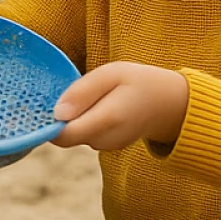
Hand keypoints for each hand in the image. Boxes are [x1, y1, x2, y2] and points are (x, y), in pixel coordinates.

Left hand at [53, 62, 189, 150]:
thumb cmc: (140, 83)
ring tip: (97, 97)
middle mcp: (105, 140)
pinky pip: (86, 134)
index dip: (49, 123)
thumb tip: (57, 114)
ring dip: (77, 117)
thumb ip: (82, 92)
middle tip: (82, 91)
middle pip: (66, 135)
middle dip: (64, 116)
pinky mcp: (109, 146)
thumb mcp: (111, 74)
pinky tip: (102, 106)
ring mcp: (108, 146)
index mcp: (106, 120)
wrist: (172, 104)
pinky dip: (86, 121)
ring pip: (75, 135)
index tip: (48, 103)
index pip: (63, 135)